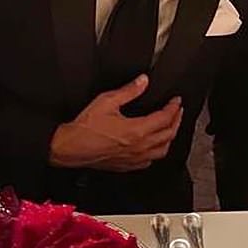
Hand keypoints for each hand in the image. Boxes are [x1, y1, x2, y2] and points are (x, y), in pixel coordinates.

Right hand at [48, 75, 182, 171]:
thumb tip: (143, 81)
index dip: (173, 107)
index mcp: (137, 131)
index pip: (165, 118)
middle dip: (176, 121)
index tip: (176, 100)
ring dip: (170, 137)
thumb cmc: (85, 128)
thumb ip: (128, 91)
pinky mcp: (127, 166)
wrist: (70, 147)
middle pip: (168, 135)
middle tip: (178, 111)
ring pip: (162, 151)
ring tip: (171, 127)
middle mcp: (139, 147)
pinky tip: (154, 146)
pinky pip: (150, 161)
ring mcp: (134, 159)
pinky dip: (157, 152)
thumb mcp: (107, 101)